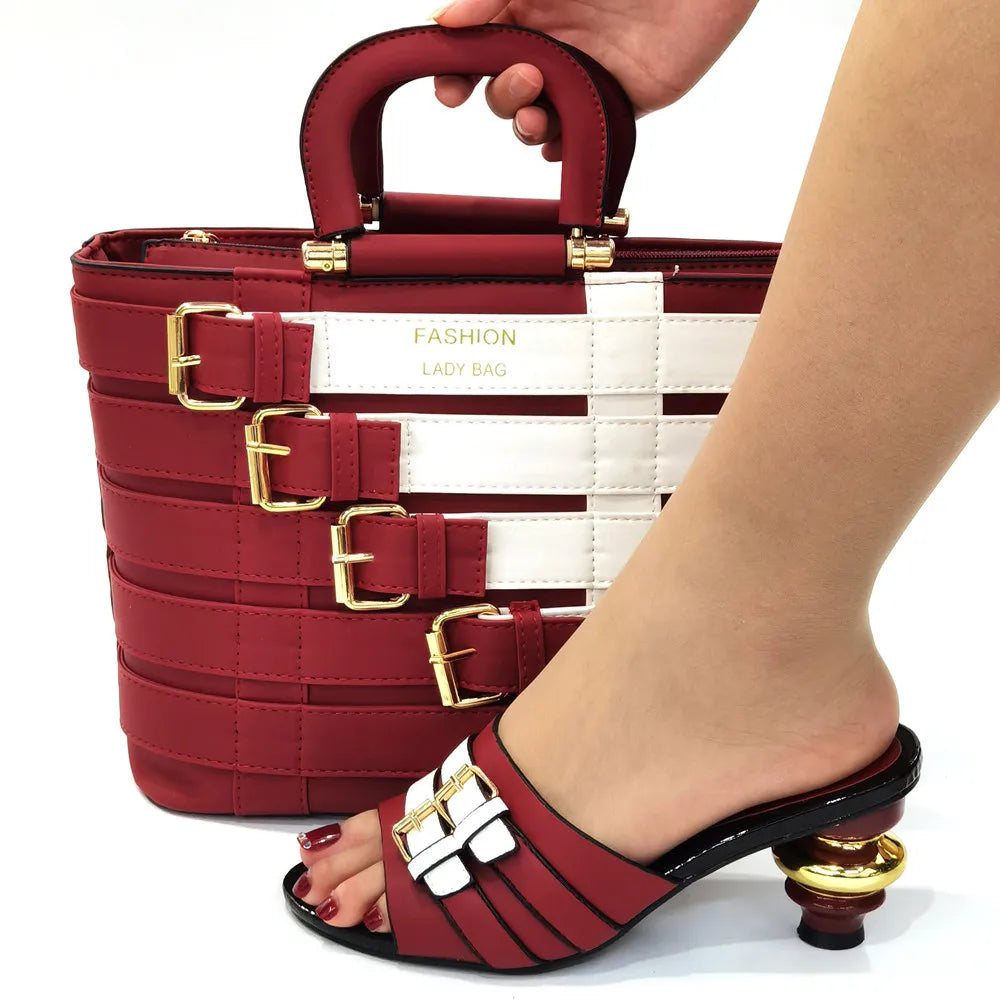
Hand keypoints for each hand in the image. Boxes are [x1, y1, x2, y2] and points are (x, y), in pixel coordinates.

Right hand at [431, 0, 758, 159]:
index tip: (449, 88)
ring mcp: (581, 78)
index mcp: (527, 10)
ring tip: (540, 115)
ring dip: (526, 128)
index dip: (457, 73)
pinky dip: (562, 148)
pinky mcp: (614, 104)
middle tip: (528, 80)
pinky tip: (562, 139)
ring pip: (534, 122)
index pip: (477, 51)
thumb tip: (443, 23)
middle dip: (502, 98)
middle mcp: (550, 47)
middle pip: (502, 94)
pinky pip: (577, 139)